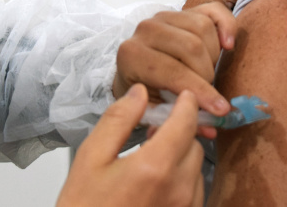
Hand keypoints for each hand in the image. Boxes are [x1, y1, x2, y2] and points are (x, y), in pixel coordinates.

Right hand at [58, 85, 203, 206]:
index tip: (182, 95)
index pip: (186, 122)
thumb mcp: (90, 157)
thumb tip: (141, 93)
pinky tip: (156, 180)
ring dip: (181, 156)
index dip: (187, 103)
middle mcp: (178, 189)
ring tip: (152, 156)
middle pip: (194, 145)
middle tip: (154, 128)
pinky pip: (193, 192)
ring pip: (196, 169)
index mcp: (155, 167)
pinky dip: (181, 179)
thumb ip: (118, 120)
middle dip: (180, 131)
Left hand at [113, 2, 236, 137]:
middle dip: (207, 75)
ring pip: (203, 29)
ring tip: (208, 74)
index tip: (221, 110)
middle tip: (209, 93)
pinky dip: (227, 26)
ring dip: (214, 56)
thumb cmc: (144, 91)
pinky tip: (229, 45)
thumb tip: (211, 128)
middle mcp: (145, 29)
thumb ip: (177, 119)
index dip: (200, 92)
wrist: (135, 70)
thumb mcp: (152, 110)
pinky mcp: (182, 9)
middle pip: (192, 47)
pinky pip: (213, 11)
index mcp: (132, 55)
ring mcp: (163, 16)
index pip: (173, 71)